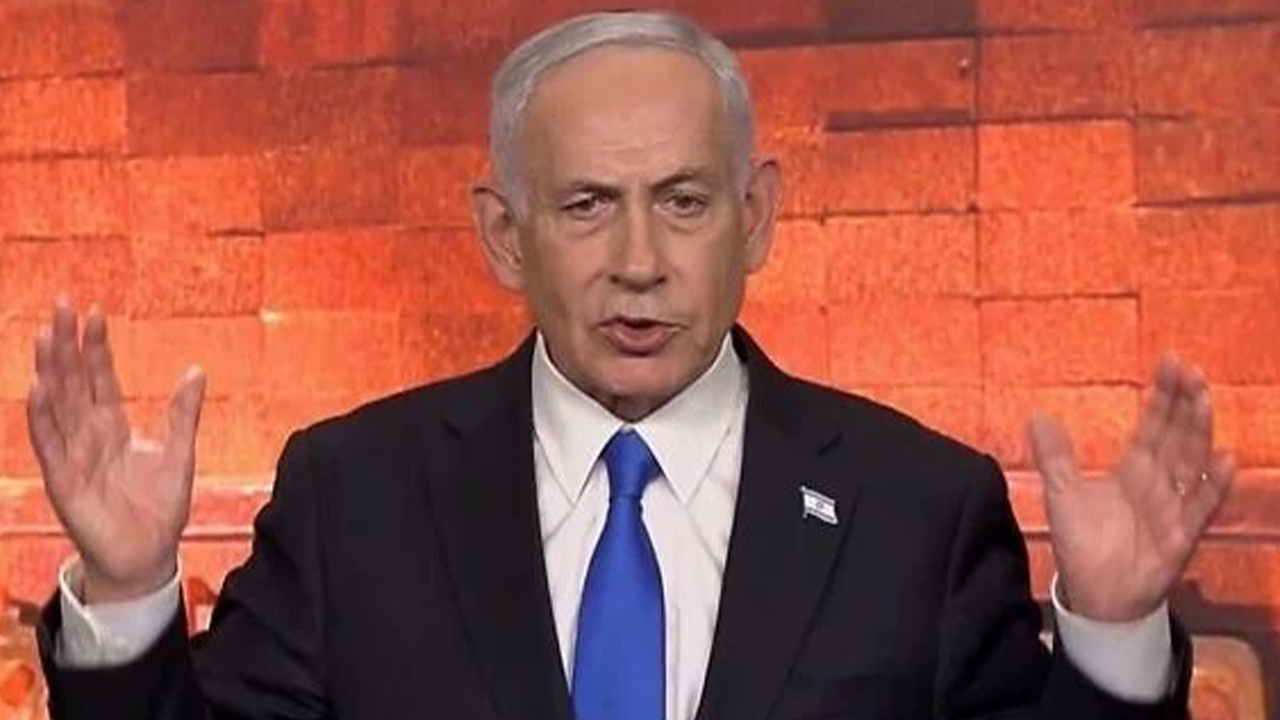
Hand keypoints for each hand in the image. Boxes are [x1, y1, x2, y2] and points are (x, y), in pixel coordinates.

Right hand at [26, 301, 205, 603]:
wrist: (148, 554)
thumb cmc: (160, 506)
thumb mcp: (180, 453)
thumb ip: (184, 413)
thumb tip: (195, 369)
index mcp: (113, 426)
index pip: (100, 377)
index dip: (96, 346)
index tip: (94, 312)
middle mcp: (88, 435)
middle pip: (74, 381)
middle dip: (67, 344)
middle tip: (62, 305)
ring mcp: (73, 455)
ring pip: (57, 404)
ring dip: (50, 370)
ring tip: (45, 336)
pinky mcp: (64, 480)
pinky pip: (50, 444)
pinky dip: (43, 417)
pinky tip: (39, 388)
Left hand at [1028, 357, 1234, 621]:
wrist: (1096, 595)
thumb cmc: (1084, 543)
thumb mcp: (1062, 495)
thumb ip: (1055, 457)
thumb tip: (1036, 415)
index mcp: (1133, 469)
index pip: (1152, 425)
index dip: (1162, 395)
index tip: (1170, 362)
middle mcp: (1159, 483)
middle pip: (1176, 435)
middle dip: (1184, 403)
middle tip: (1190, 369)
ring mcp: (1174, 506)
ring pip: (1192, 461)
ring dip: (1199, 430)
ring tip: (1204, 397)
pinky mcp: (1181, 535)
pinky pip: (1202, 506)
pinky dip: (1214, 484)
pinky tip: (1226, 458)